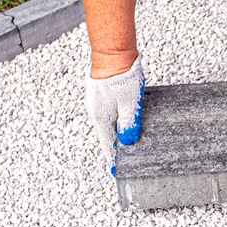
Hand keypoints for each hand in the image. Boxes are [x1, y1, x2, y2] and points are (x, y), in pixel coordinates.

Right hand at [84, 54, 143, 175]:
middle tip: (124, 162)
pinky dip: (116, 122)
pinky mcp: (101, 95)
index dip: (113, 160)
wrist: (112, 54)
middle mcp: (96, 113)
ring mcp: (97, 103)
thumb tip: (127, 141)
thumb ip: (129, 124)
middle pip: (107, 136)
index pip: (108, 146)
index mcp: (102, 119)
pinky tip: (124, 123)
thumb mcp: (130, 104)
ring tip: (125, 145)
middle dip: (115, 149)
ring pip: (108, 125)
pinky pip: (109, 114)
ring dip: (116, 135)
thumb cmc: (122, 77)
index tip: (116, 172)